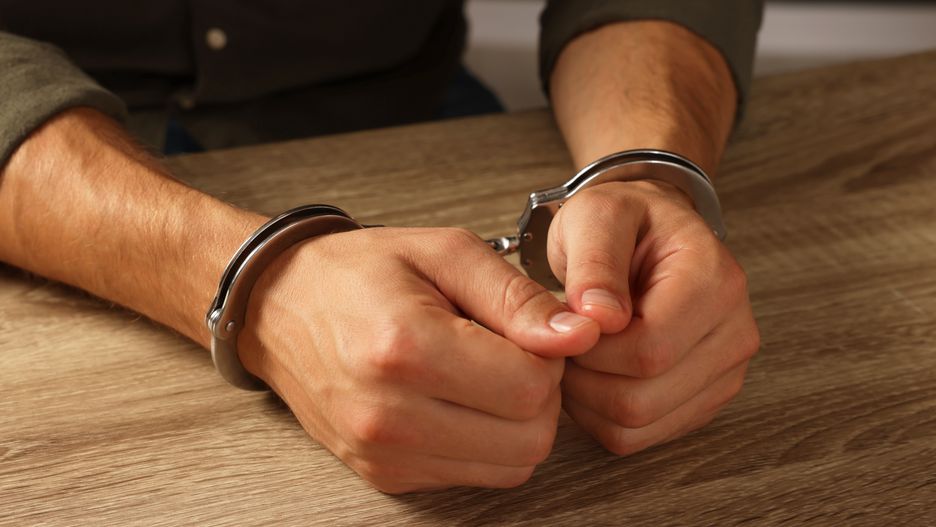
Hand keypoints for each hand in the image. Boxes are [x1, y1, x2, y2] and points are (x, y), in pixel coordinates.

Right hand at [237, 227, 600, 492]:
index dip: (550, 354)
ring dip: (518, 421)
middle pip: (531, 436)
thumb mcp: (445, 253)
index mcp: (405, 348)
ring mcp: (384, 454)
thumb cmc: (358, 272)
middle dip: (541, 392)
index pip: (532, 385)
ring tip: (482, 373)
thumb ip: (517, 297)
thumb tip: (580, 335)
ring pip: (512, 465)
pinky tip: (458, 399)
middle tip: (508, 350)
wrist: (279, 307)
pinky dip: (486, 441)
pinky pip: (475, 476)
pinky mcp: (384, 475)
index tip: (526, 328)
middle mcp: (389, 415)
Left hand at [548, 180, 759, 454]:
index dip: (589, 349)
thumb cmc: (622, 221)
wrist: (648, 232)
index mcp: (715, 281)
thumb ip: (595, 264)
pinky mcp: (704, 400)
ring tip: (576, 352)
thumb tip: (599, 320)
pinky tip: (593, 372)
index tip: (562, 321)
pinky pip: (640, 437)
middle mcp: (734, 332)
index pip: (647, 351)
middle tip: (561, 339)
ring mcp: (726, 372)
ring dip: (587, 399)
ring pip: (638, 425)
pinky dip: (601, 415)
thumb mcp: (597, 217)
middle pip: (642, 398)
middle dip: (583, 376)